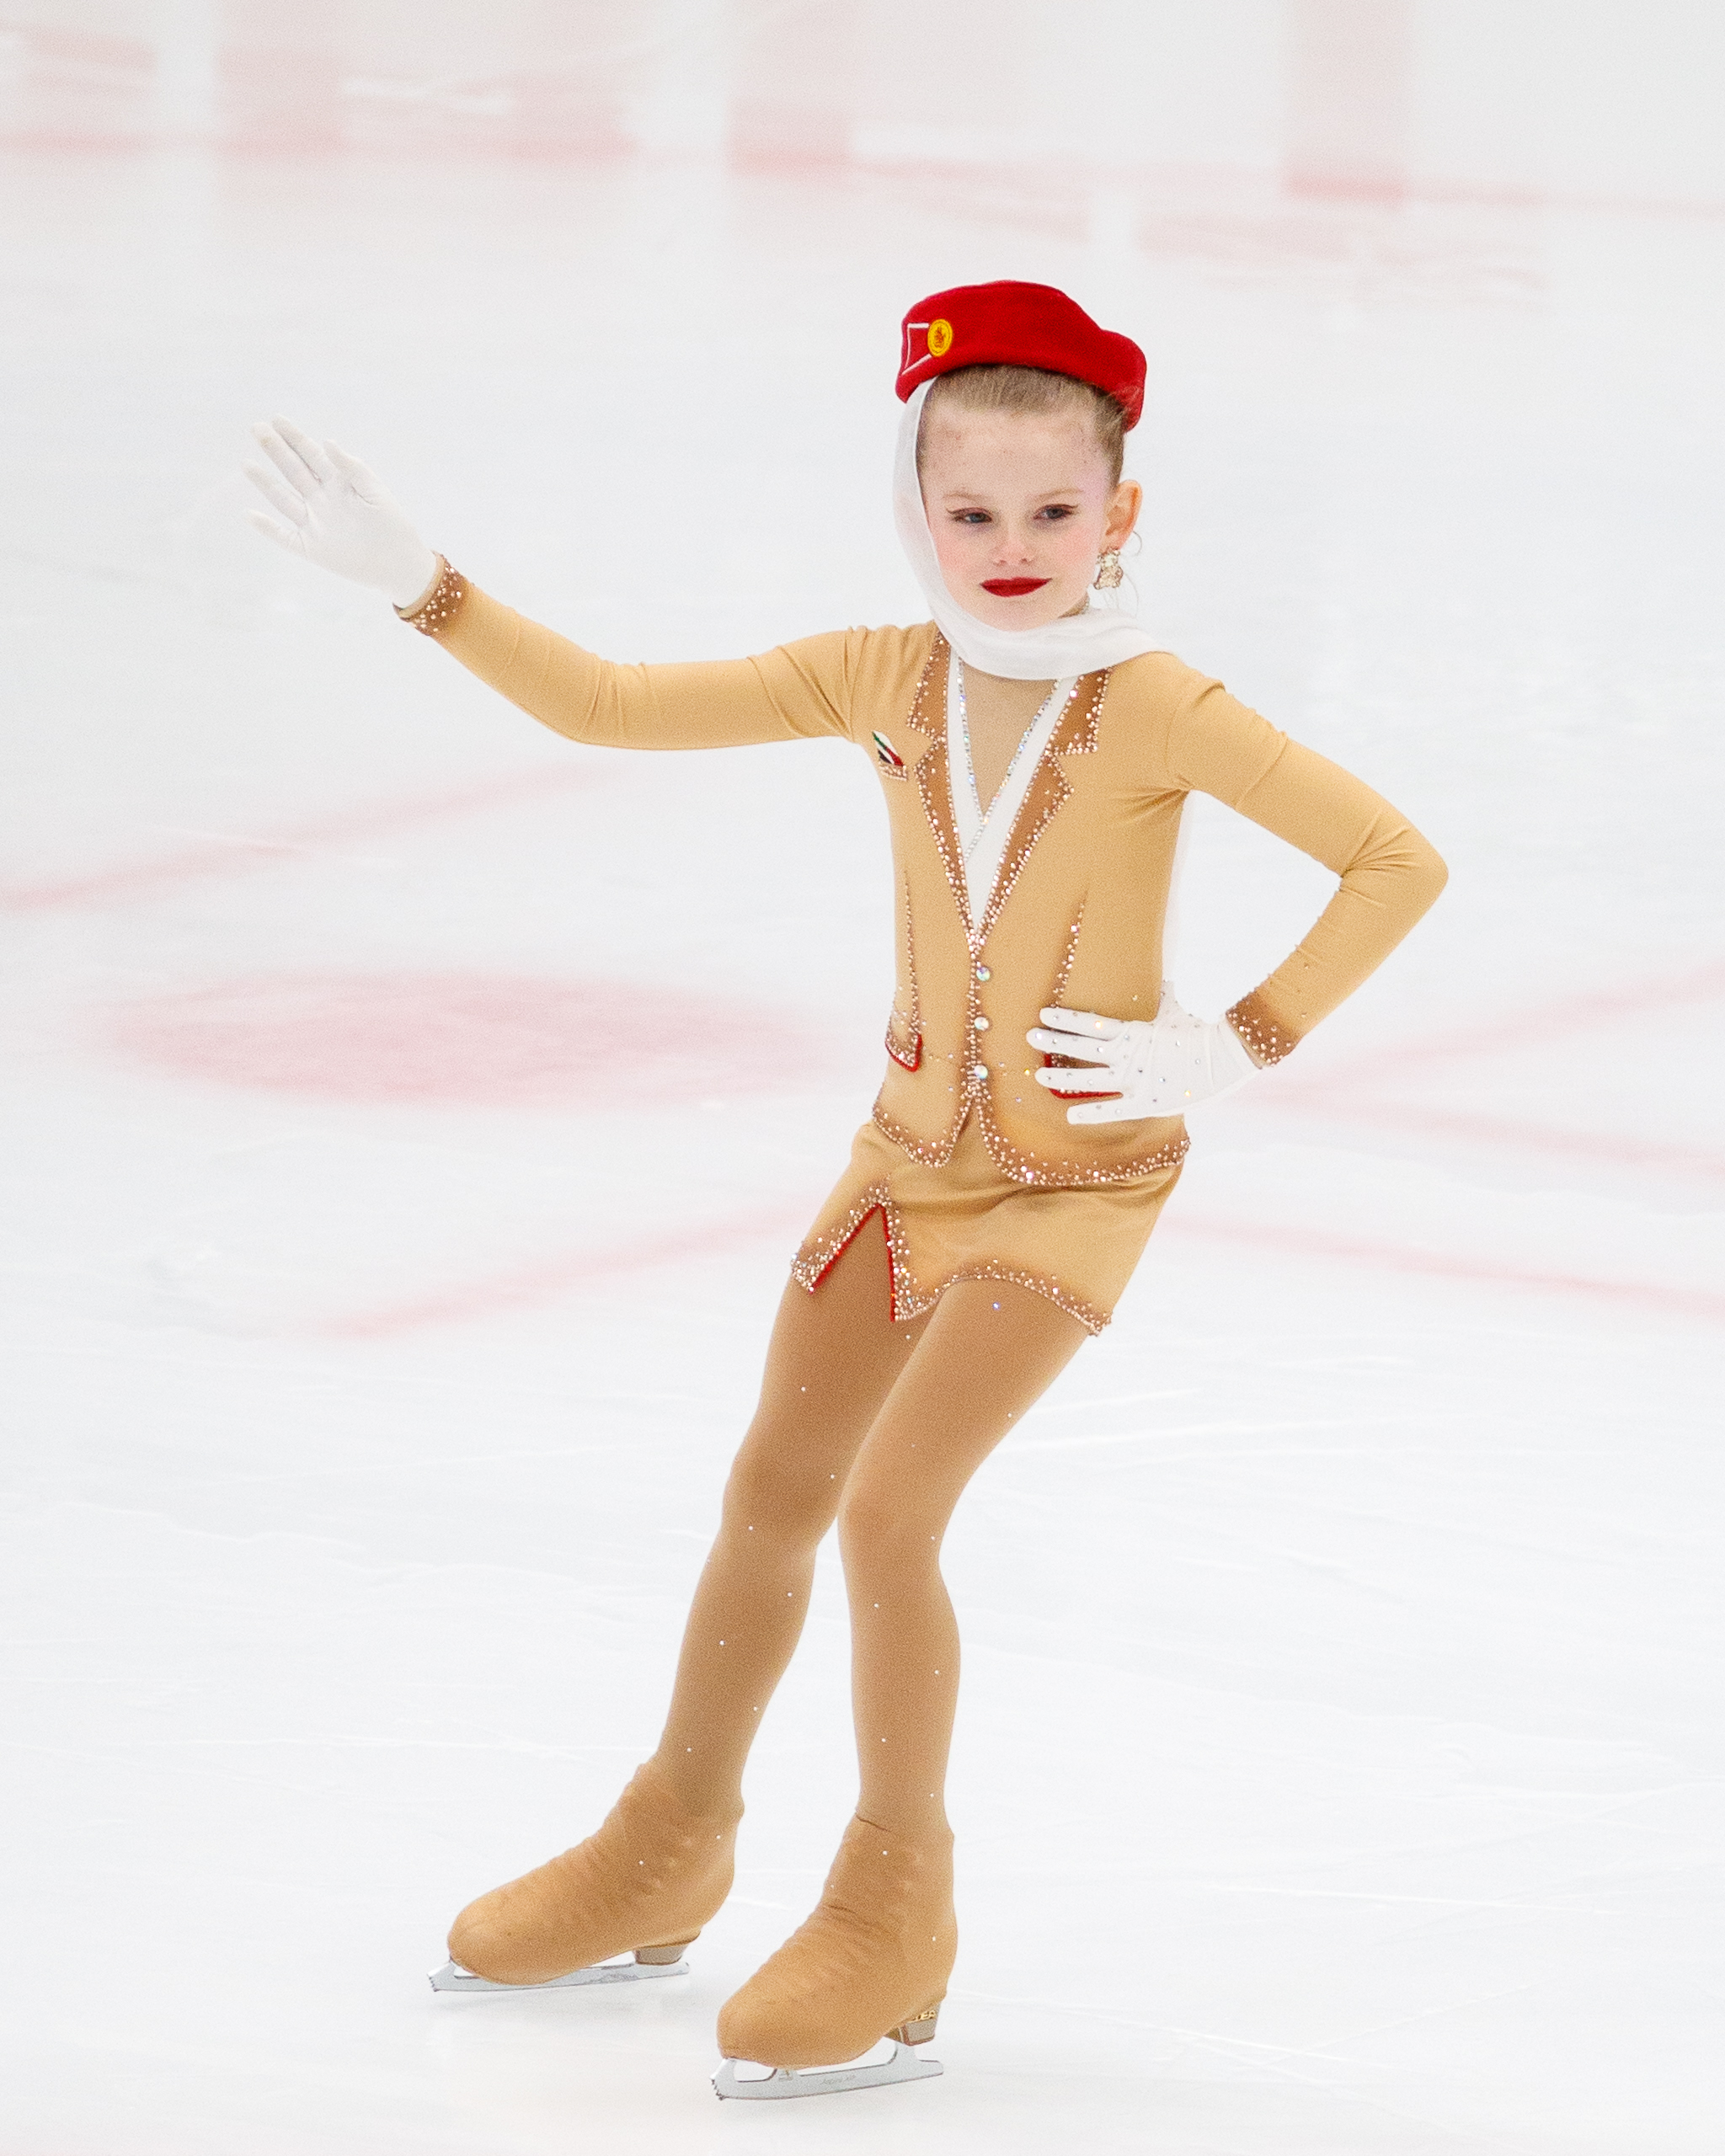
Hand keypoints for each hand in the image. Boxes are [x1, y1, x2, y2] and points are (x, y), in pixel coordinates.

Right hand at [244, 417, 438, 609]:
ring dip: (265, 482)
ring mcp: (314, 524)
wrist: (399, 566)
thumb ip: (353, 469)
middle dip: (276, 450)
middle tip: (256, 429)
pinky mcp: (311, 548)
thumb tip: (328, 442)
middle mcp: (322, 500)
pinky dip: (266, 528)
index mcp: (339, 484)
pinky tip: (248, 515)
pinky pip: (283, 537)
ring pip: (284, 499)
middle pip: (294, 471)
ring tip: (246, 464)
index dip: (295, 437)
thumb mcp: (376, 493)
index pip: (312, 455)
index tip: (276, 419)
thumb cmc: (393, 527)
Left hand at [1027, 988, 1259, 1123]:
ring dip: (1061, 1076)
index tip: (1045, 1012)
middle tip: (1029, 1036)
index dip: (1067, 1018)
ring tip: (1037, 1073)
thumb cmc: (1206, 1024)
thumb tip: (1145, 971)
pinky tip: (1068, 1116)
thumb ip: (1156, 993)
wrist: (1231, 1052)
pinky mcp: (1147, 1101)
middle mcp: (1129, 1056)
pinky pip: (1114, 1110)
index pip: (1091, 1023)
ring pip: (1088, 1079)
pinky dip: (1092, 1113)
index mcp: (1135, 1031)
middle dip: (1054, 1041)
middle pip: (1081, 1047)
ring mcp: (1135, 1080)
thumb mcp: (1178, 1002)